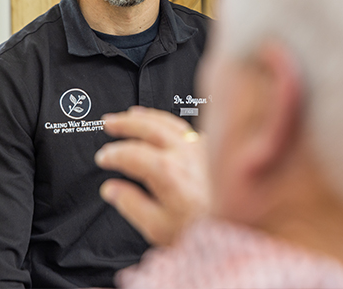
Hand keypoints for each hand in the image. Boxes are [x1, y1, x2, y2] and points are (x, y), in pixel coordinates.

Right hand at [94, 106, 209, 245]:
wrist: (239, 226)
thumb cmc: (201, 229)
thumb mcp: (158, 227)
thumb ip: (131, 205)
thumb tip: (111, 189)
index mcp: (168, 172)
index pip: (132, 153)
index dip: (113, 153)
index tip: (103, 157)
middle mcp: (185, 153)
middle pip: (150, 127)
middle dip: (126, 123)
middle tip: (109, 122)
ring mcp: (200, 147)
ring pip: (170, 121)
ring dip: (147, 115)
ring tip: (131, 113)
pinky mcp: (211, 148)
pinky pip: (187, 127)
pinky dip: (169, 121)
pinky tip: (164, 123)